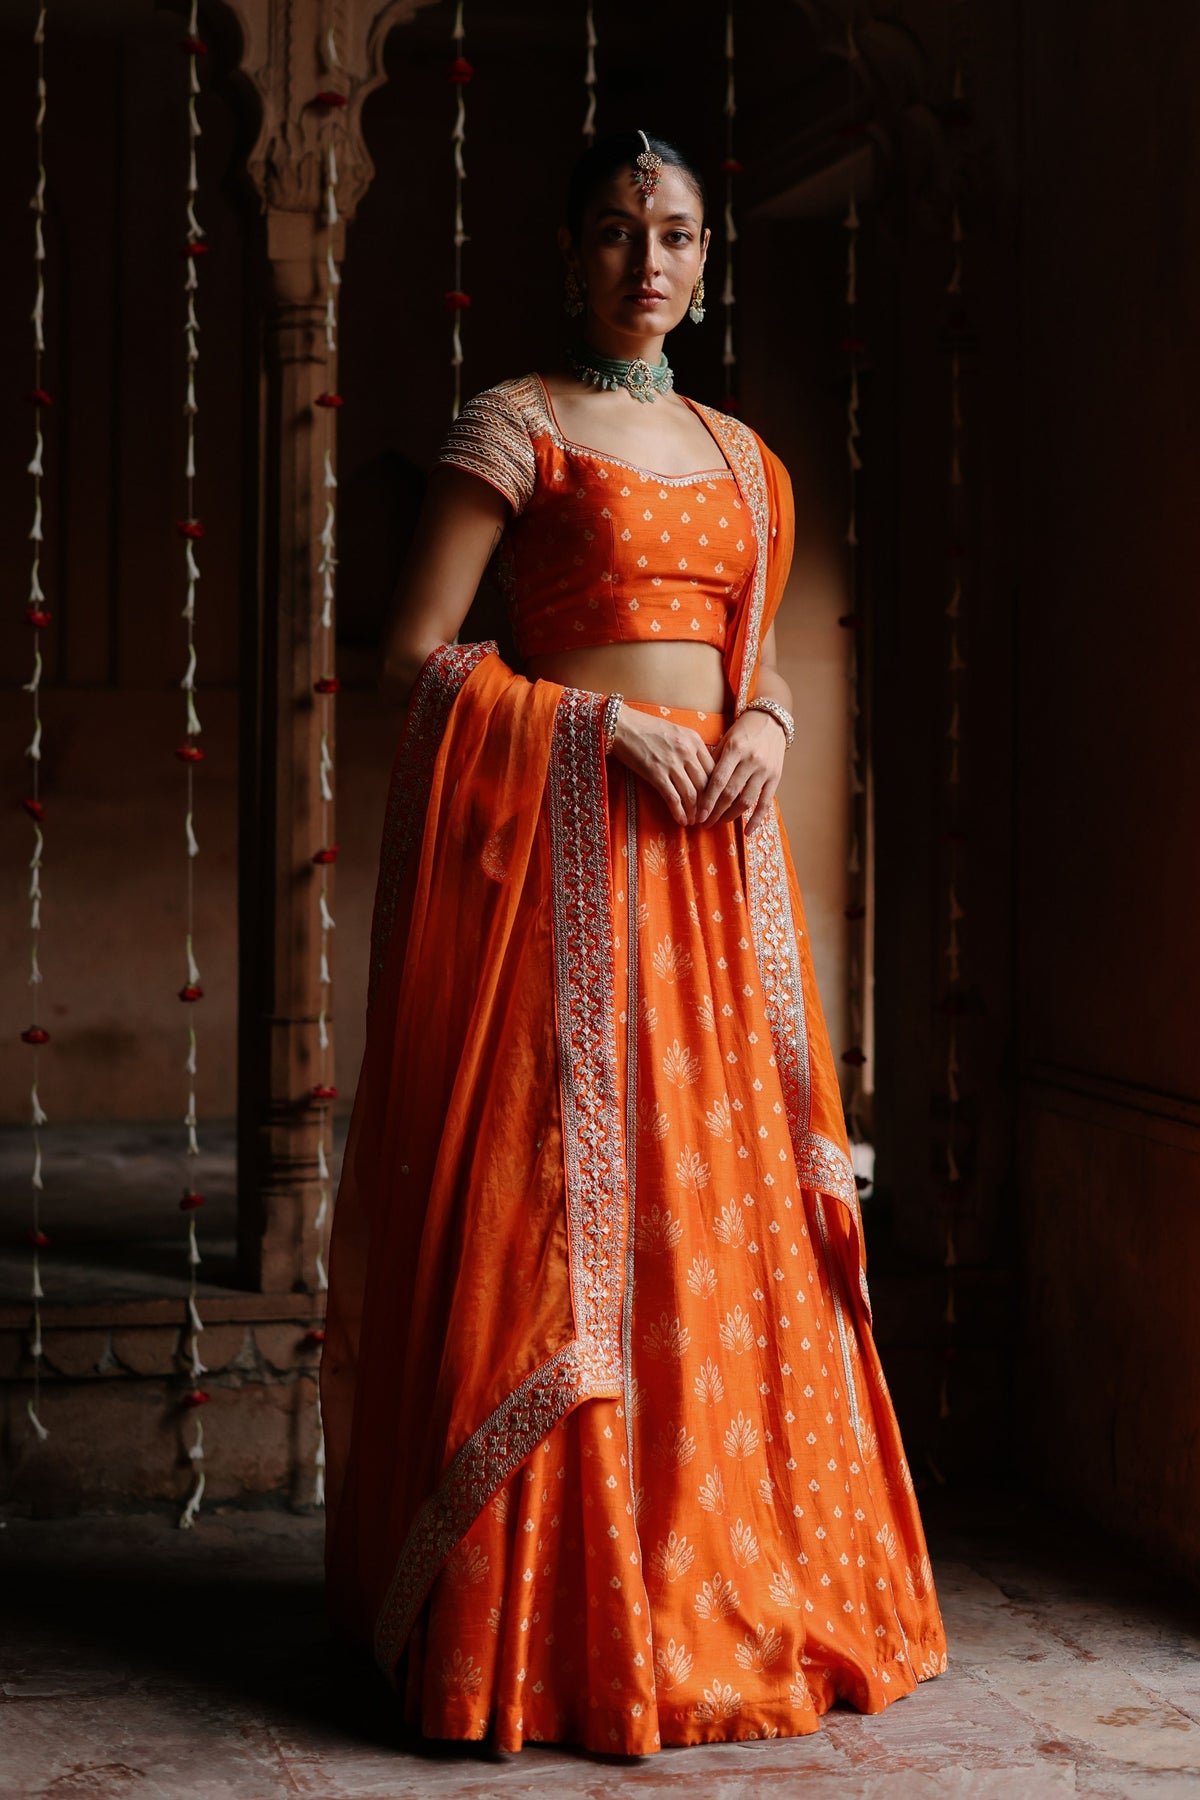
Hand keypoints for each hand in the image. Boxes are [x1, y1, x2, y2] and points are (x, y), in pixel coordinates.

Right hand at [610, 707, 715, 825]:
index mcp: (695, 740)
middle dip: (708, 805)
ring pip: (691, 794)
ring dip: (694, 812)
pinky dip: (679, 812)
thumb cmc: (647, 728)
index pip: (714, 769)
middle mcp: (687, 751)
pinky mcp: (656, 773)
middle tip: (706, 816)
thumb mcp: (677, 732)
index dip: (716, 789)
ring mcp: (672, 763)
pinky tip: (681, 820)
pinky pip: (672, 797)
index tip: (714, 801)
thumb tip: (700, 770)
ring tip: (694, 822)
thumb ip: (691, 748)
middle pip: (705, 784)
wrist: (622, 725)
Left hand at [696, 709, 786, 834]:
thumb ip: (714, 761)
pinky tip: (747, 832)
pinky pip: (766, 803)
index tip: (698, 815)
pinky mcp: (776, 777)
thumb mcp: (726, 739)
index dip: (707, 801)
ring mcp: (765, 770)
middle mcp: (751, 761)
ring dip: (730, 816)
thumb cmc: (743, 730)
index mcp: (735, 749)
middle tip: (704, 823)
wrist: (772, 720)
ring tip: (718, 823)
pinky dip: (757, 819)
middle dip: (715, 812)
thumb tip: (699, 787)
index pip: (718, 781)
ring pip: (746, 801)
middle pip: (730, 794)